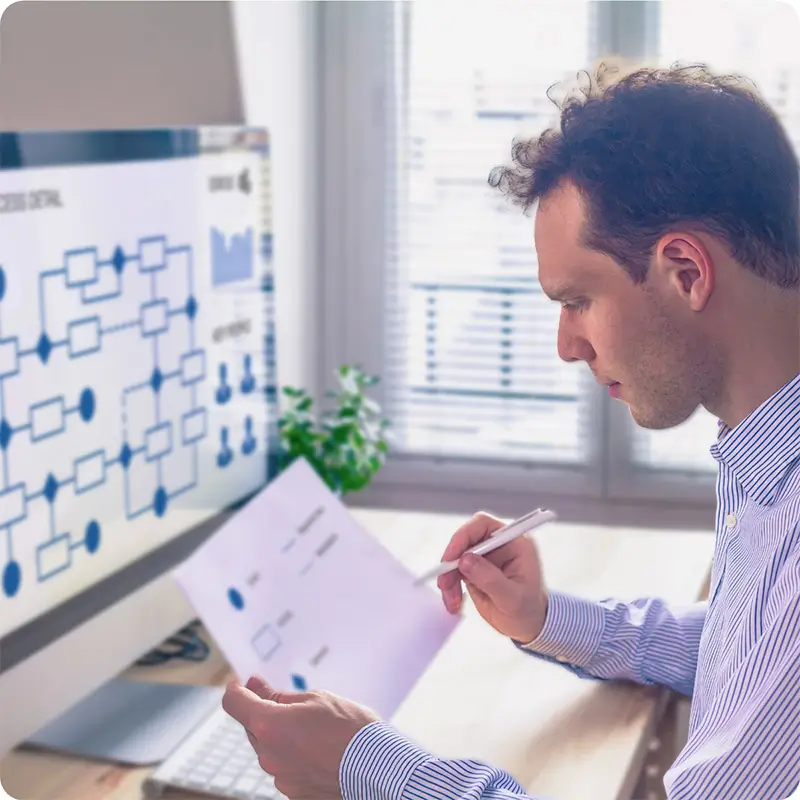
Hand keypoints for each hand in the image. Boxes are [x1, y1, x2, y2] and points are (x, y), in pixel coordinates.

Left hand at [222, 675, 379, 799]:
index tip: (241, 684)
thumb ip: (278, 695)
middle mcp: (268, 755)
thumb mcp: (315, 699)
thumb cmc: (350, 728)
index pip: (234, 703)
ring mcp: (280, 777)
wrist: (377, 768)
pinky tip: (319, 749)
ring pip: (270, 748)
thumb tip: (255, 685)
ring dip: (281, 735)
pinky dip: (294, 755)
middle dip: (264, 712)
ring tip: (315, 729)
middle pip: (253, 727)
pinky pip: (285, 767)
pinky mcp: (294, 793)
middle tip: (287, 701)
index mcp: (269, 725)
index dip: (236, 690)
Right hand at [437, 511, 547, 643]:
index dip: (464, 535)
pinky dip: (450, 586)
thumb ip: (490, 578)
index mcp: (515, 543)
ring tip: (452, 600)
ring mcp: (486, 557)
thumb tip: (465, 560)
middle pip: (465, 539)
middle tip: (445, 582)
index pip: (484, 525)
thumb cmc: (528, 610)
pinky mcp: (475, 569)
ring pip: (456, 557)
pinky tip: (454, 602)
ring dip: (448, 577)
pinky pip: (454, 571)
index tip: (452, 557)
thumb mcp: (513, 598)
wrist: (528, 626)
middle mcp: (499, 545)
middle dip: (452, 560)